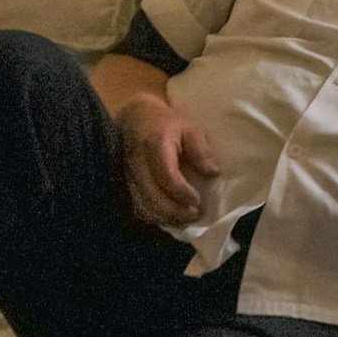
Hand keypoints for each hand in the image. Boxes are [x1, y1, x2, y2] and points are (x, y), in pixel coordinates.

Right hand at [112, 95, 219, 226]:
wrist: (135, 116)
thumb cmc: (167, 123)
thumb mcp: (190, 128)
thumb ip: (201, 151)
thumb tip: (213, 173)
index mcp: (155, 145)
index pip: (166, 176)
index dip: (182, 193)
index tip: (198, 201)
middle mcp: (137, 162)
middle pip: (151, 195)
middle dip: (173, 211)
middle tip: (194, 215)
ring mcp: (127, 174)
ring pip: (141, 204)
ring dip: (163, 217)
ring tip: (184, 219)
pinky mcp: (124, 182)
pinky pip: (135, 205)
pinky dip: (152, 215)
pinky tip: (168, 217)